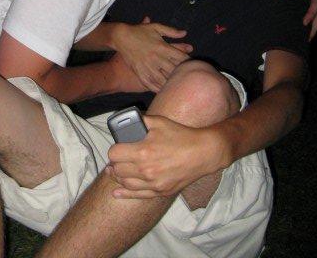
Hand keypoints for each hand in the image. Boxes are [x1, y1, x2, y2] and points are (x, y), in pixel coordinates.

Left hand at [106, 115, 225, 198]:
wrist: (202, 153)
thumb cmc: (180, 135)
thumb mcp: (158, 122)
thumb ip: (139, 121)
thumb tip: (124, 120)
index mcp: (143, 151)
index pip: (114, 154)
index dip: (114, 149)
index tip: (118, 147)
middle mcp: (146, 170)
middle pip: (117, 170)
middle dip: (115, 162)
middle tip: (119, 157)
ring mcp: (153, 183)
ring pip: (125, 183)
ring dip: (118, 176)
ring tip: (117, 170)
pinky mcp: (160, 191)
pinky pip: (137, 196)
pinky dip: (124, 194)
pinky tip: (116, 192)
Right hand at [111, 18, 192, 91]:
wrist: (121, 37)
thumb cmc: (139, 31)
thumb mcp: (156, 27)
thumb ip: (171, 31)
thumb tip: (184, 33)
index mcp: (162, 47)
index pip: (180, 57)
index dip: (188, 62)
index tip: (193, 65)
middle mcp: (157, 59)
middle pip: (174, 70)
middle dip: (182, 74)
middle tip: (188, 78)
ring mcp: (148, 67)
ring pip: (164, 80)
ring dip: (172, 84)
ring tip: (178, 87)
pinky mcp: (140, 73)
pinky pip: (151, 84)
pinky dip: (159, 89)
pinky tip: (164, 91)